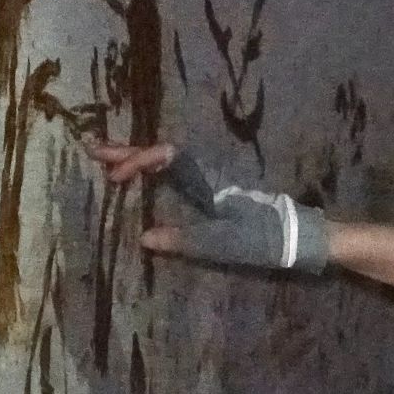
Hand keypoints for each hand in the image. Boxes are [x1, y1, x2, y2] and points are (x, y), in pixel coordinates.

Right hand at [83, 137, 332, 276]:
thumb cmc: (267, 238)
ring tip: (108, 162)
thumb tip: (144, 238)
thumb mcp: (224, 244)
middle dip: (127, 152)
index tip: (114, 176)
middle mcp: (207, 175)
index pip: (166, 156)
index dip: (137, 160)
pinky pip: (177, 174)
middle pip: (162, 154)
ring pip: (168, 162)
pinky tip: (142, 179)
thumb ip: (185, 241)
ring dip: (139, 159)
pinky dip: (153, 171)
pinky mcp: (215, 195)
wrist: (302, 237)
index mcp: (208, 180)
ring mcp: (211, 183)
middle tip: (92, 149)